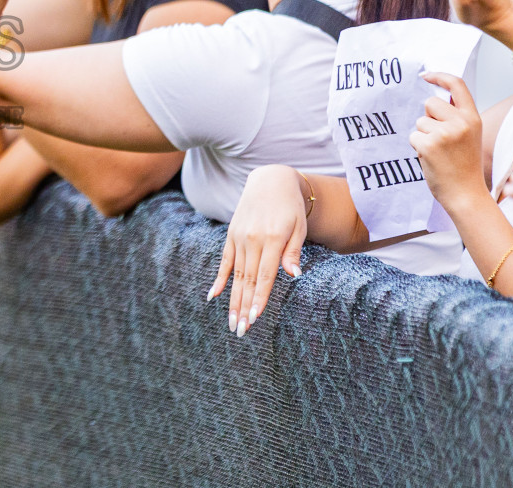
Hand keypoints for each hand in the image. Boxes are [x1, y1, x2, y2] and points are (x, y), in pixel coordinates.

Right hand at [208, 165, 305, 336]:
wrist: (270, 181)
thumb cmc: (291, 207)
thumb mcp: (299, 227)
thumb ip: (293, 251)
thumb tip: (294, 275)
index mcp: (273, 239)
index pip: (265, 275)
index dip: (260, 298)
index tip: (255, 318)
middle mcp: (253, 239)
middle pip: (248, 280)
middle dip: (244, 307)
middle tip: (241, 330)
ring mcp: (239, 237)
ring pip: (236, 275)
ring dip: (233, 300)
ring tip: (231, 321)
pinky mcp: (231, 235)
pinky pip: (224, 261)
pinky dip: (219, 279)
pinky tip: (213, 296)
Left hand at [410, 73, 486, 211]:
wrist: (466, 194)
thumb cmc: (464, 166)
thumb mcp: (469, 135)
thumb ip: (456, 117)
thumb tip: (433, 98)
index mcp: (472, 118)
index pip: (457, 85)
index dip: (440, 76)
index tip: (426, 76)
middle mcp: (460, 122)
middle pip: (430, 103)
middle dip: (429, 118)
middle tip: (441, 139)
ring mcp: (444, 133)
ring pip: (420, 122)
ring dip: (424, 135)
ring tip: (439, 153)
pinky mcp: (428, 145)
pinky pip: (413, 137)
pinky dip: (418, 147)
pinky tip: (432, 159)